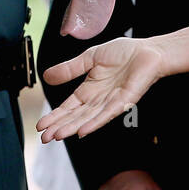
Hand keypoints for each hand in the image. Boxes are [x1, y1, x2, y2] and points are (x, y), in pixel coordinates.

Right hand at [37, 37, 164, 141]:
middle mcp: (98, 99)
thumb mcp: (90, 57)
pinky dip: (95, 123)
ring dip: (72, 128)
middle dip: (59, 127)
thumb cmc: (124, 53)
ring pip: (88, 118)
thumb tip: (46, 76)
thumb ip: (70, 68)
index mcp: (89, 90)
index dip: (55, 116)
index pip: (69, 107)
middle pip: (75, 117)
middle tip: (44, 138)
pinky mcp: (124, 101)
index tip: (40, 126)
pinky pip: (107, 114)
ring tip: (57, 136)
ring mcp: (111, 102)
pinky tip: (82, 131)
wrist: (147, 50)